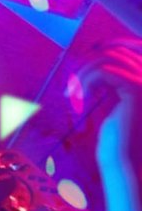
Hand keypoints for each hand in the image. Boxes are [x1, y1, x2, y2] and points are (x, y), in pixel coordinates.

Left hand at [79, 39, 141, 168]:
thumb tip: (105, 50)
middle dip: (91, 63)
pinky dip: (87, 80)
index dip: (111, 46)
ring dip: (85, 73)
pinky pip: (104, 70)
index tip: (90, 59)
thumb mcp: (120, 101)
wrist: (125, 164)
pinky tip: (82, 97)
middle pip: (119, 50)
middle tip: (75, 85)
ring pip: (109, 58)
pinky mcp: (138, 89)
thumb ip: (119, 77)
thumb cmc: (120, 138)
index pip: (135, 47)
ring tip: (75, 93)